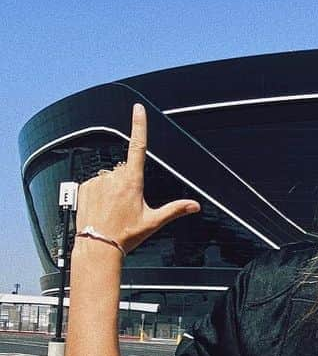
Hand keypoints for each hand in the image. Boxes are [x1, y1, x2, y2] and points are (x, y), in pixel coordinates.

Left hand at [73, 103, 200, 255]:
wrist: (98, 246)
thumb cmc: (125, 235)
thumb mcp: (153, 222)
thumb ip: (175, 210)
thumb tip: (194, 205)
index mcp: (132, 181)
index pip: (138, 146)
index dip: (139, 125)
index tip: (138, 109)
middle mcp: (114, 177)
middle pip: (125, 169)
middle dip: (127, 181)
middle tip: (127, 205)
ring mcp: (97, 181)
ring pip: (109, 177)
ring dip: (112, 188)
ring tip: (113, 209)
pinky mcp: (85, 186)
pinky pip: (95, 183)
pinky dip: (99, 192)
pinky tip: (102, 207)